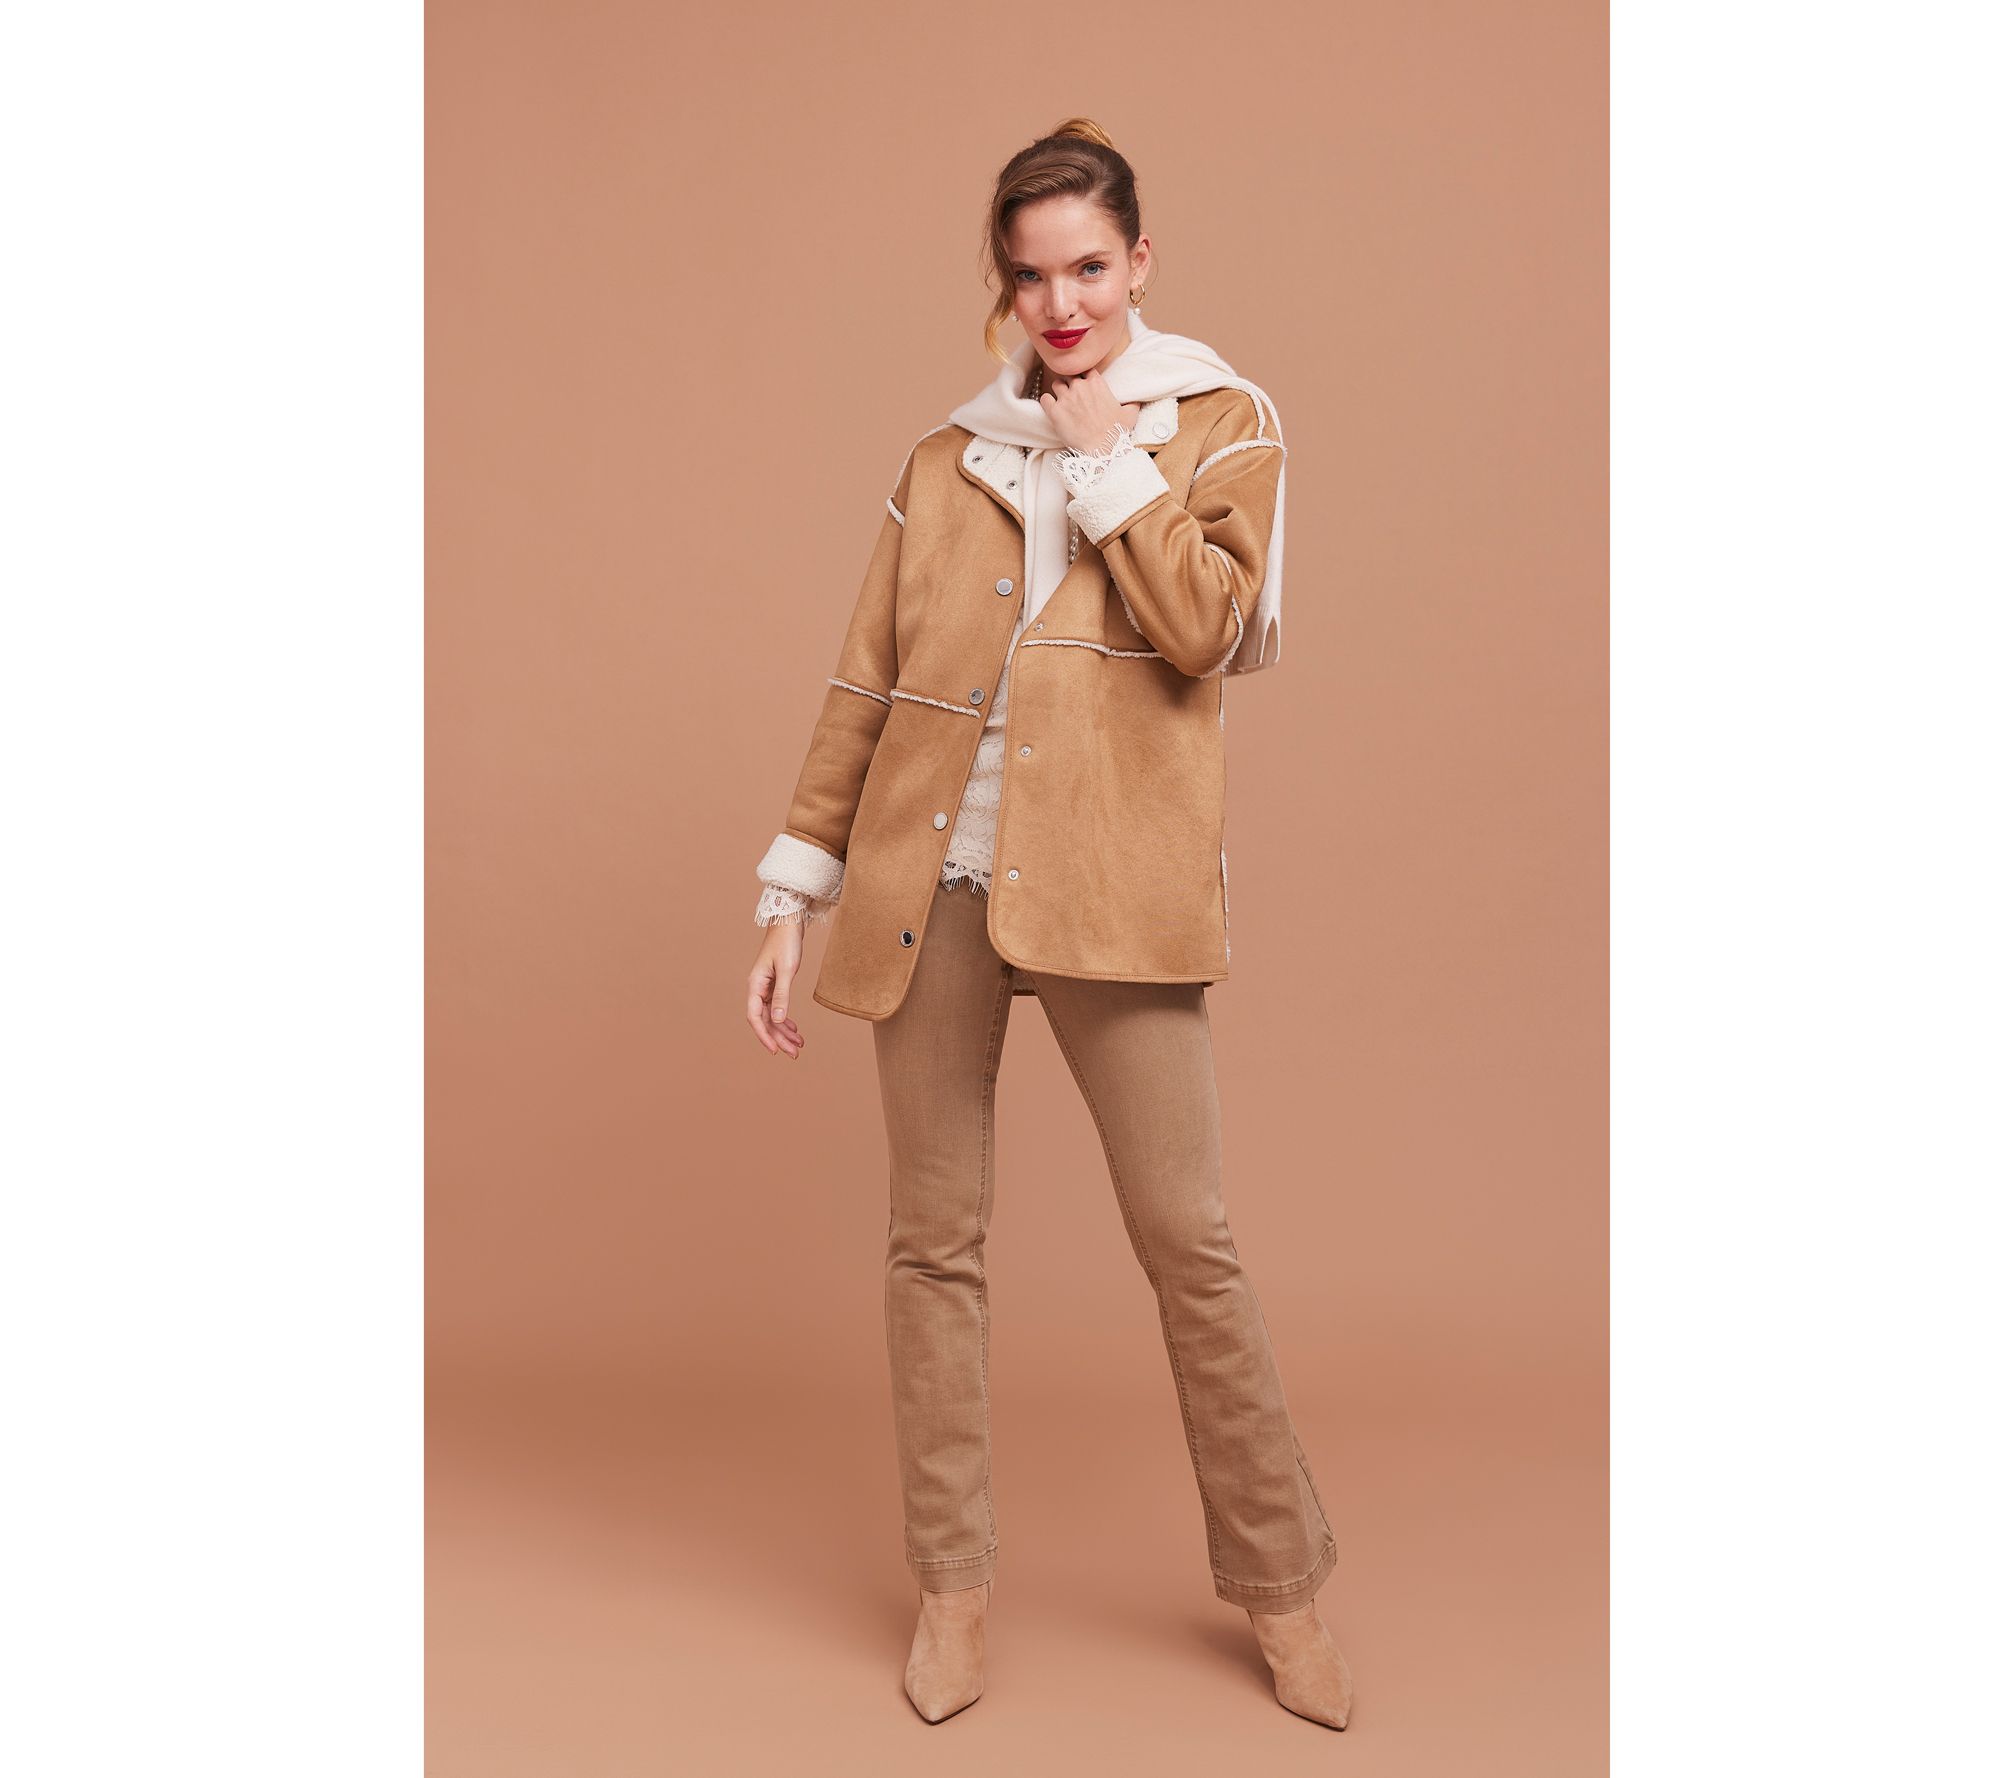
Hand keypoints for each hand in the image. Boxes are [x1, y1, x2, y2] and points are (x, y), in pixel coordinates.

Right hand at [746, 921, 806, 1058]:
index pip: (755, 1018)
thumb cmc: (786, 943)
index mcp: (754, 985)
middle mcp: (757, 988)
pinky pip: (777, 1008)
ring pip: (772, 1016)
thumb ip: (782, 994)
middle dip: (779, 1038)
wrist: (788, 923)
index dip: (764, 1036)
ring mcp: (764, 987)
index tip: (775, 1051)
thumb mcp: (786, 970)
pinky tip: (795, 1029)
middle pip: (765, 1021)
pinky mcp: (774, 985)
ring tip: (799, 1045)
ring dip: (784, 1032)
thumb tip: (779, 1019)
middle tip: (794, 1054)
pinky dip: (786, 1020)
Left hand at [1036, 368, 1141, 455]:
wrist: (1102, 449)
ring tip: (1061, 401)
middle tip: (1072, 395)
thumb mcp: (1131, 414)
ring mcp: (1066, 398)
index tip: (1085, 385)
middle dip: (1071, 383)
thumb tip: (1136, 401)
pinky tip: (1051, 408)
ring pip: (1056, 384)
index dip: (1084, 377)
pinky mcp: (1054, 411)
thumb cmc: (1117, 433)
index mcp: (1097, 383)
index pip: (1087, 369)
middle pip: (1070, 375)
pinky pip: (1044, 398)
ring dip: (1058, 391)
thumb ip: (1132, 403)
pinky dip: (1046, 402)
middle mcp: (1080, 386)